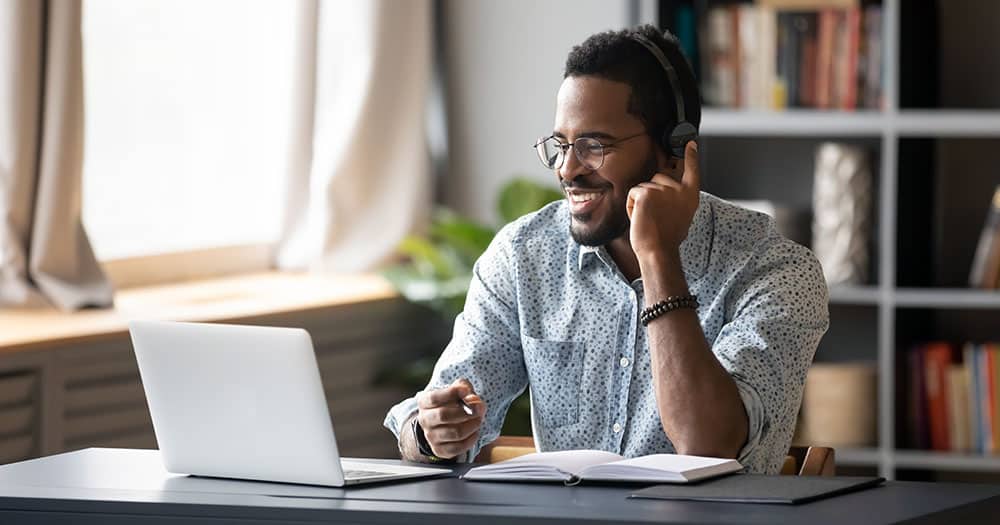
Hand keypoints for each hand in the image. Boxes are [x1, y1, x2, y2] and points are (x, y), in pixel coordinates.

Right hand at [415, 378, 485, 458]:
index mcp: (424, 402)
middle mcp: (425, 420)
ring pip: (455, 433)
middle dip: (465, 412)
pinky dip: (471, 439)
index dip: (451, 393)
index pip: (434, 398)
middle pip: (443, 416)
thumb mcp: (457, 389)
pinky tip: (474, 432)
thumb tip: (472, 399)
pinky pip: (458, 447)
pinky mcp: (440, 450)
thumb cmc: (453, 402)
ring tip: (479, 420)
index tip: (466, 391)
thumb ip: (465, 388)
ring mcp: (431, 436)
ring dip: (472, 425)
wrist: (445, 422)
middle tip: (479, 409)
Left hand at [626, 141, 699, 259]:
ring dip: (641, 202)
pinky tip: (639, 217)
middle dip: (652, 193)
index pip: (692, 170)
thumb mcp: (681, 215)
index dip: (691, 156)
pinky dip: (631, 206)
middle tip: (656, 215)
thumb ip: (677, 199)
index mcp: (690, 195)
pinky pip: (633, 193)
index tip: (690, 143)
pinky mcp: (646, 193)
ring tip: (649, 219)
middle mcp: (679, 189)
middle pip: (659, 177)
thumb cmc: (667, 239)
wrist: (659, 250)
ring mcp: (663, 189)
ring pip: (644, 187)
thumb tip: (666, 191)